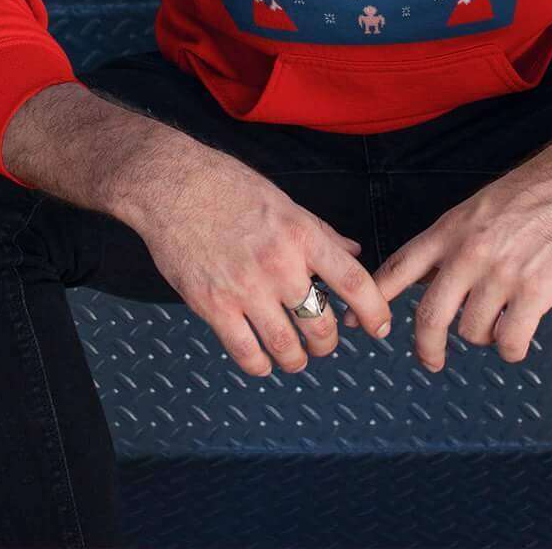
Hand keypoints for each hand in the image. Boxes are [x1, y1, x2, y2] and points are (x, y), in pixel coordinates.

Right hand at [129, 154, 394, 376]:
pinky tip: (262, 362)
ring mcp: (245, 289)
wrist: (172, 186)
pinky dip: (259, 365)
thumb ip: (320, 232)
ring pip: (286, 346)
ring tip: (296, 358)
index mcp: (301, 235)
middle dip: (327, 342)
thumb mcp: (284, 202)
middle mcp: (279, 265)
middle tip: (323, 342)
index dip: (373, 310)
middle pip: (320, 323)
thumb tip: (354, 251)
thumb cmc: (228, 187)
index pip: (353, 281)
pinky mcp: (213, 306)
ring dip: (297, 359)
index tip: (379, 326)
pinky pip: (245, 352)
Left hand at [342, 164, 551, 371]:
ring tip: (497, 327)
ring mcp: (502, 273)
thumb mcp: (477, 209)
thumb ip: (452, 243)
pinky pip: (510, 340)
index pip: (399, 268)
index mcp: (450, 230)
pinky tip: (517, 339)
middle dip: (426, 347)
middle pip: (429, 316)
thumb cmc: (531, 192)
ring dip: (482, 339)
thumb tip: (427, 278)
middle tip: (430, 360)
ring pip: (472, 332)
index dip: (375, 300)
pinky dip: (511, 349)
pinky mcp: (536, 290)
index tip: (361, 323)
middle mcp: (469, 253)